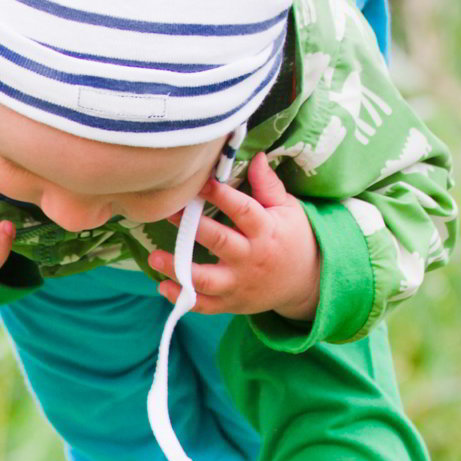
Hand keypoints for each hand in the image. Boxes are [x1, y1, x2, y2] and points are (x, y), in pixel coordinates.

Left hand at [147, 153, 321, 321]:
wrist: (307, 282)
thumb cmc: (292, 238)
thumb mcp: (288, 209)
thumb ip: (268, 186)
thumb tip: (256, 156)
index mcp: (266, 230)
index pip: (243, 210)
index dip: (221, 196)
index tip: (200, 181)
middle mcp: (250, 257)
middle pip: (218, 242)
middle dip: (191, 227)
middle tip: (167, 212)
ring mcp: (239, 282)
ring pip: (205, 279)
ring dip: (178, 269)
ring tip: (154, 258)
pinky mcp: (231, 302)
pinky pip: (204, 305)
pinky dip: (182, 298)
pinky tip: (162, 287)